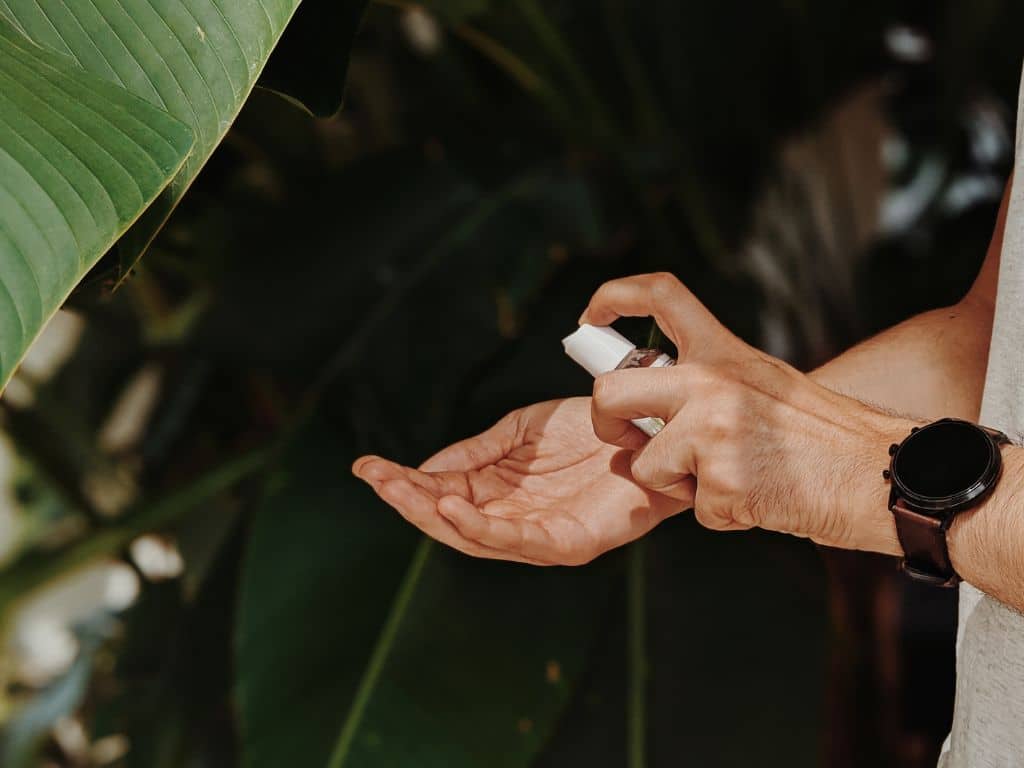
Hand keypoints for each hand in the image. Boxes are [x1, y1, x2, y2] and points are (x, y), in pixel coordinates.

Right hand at [352, 398, 682, 564]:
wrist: (653, 427)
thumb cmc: (593, 430)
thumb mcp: (521, 430)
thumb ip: (476, 450)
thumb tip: (425, 469)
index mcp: (499, 492)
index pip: (440, 492)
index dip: (402, 482)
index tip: (365, 466)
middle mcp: (514, 518)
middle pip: (448, 520)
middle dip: (407, 499)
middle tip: (375, 479)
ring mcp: (540, 536)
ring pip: (473, 535)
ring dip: (432, 513)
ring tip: (401, 490)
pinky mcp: (569, 544)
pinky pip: (516, 539)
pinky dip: (479, 526)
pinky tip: (449, 505)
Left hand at [582, 273, 904, 553]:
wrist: (881, 474)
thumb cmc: (826, 436)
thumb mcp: (765, 383)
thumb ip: (711, 384)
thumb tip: (651, 405)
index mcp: (725, 351)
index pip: (660, 295)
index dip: (613, 296)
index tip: (591, 316)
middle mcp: (711, 383)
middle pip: (607, 392)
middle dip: (603, 424)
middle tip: (626, 442)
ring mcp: (713, 432)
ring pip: (644, 467)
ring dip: (677, 487)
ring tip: (732, 480)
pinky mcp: (721, 484)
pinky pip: (691, 509)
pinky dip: (720, 515)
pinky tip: (758, 500)